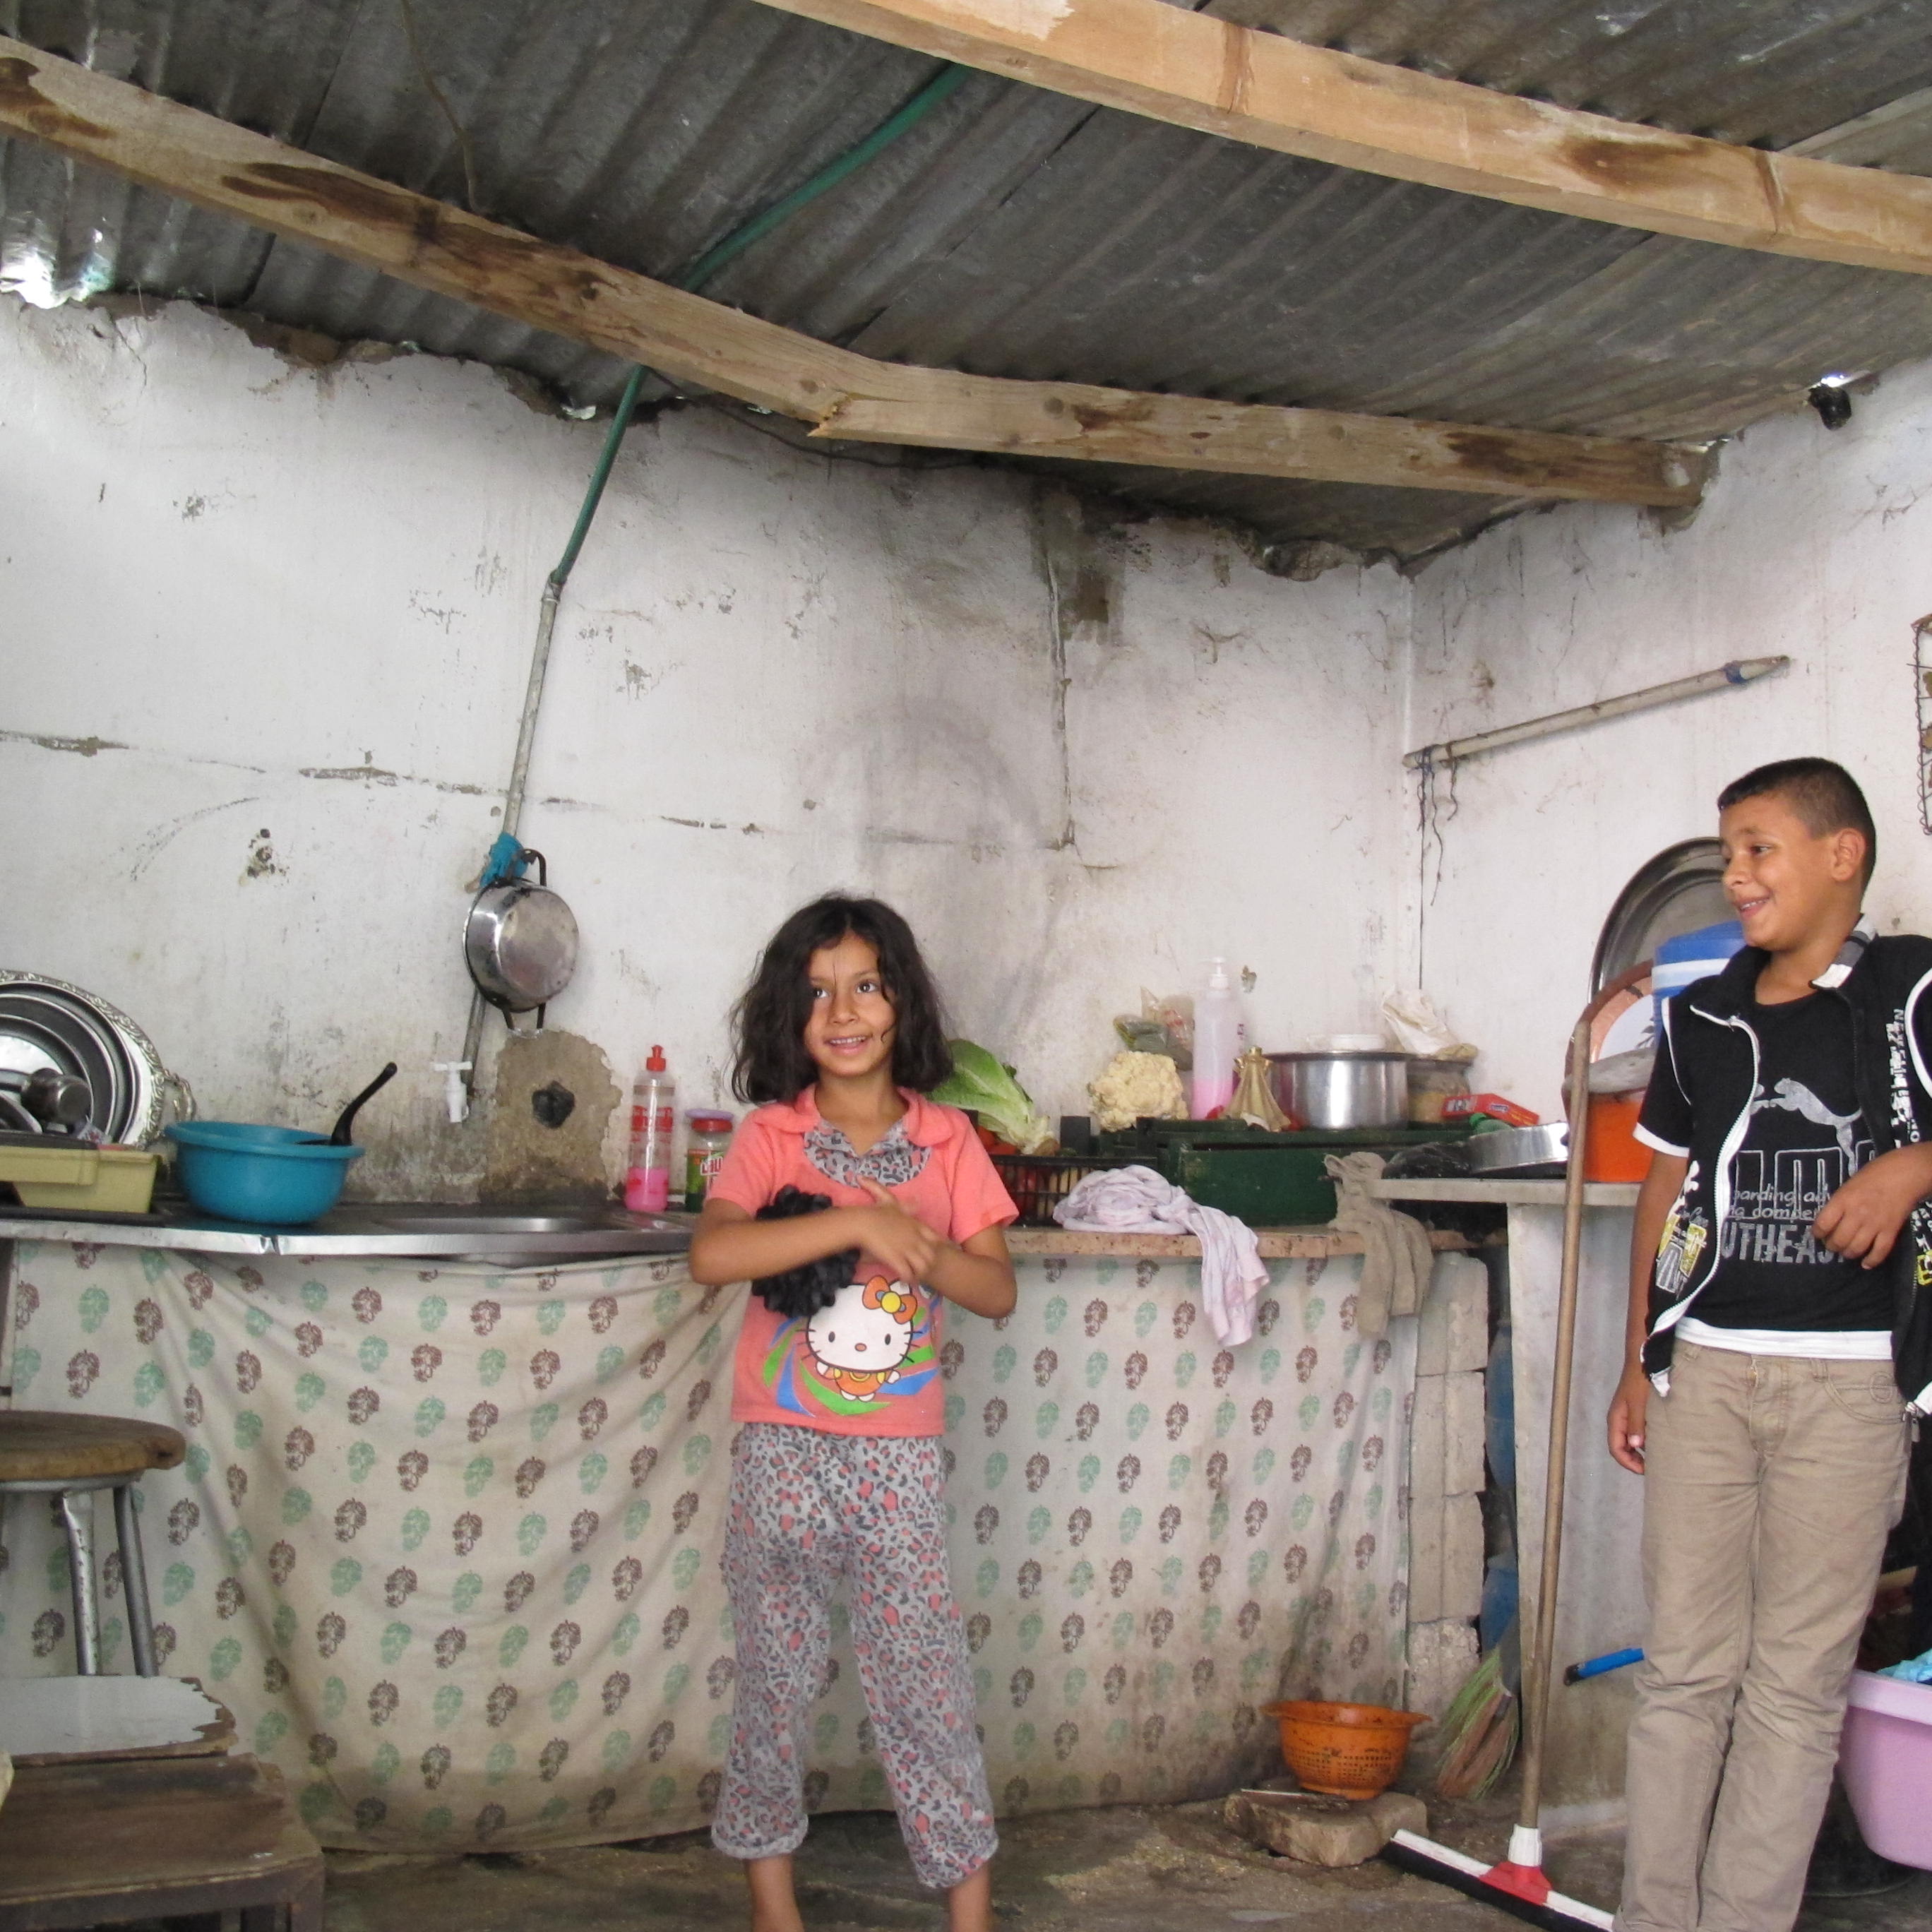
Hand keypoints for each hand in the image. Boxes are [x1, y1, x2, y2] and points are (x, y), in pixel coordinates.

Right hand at [850, 1178, 942, 1282]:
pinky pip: (908, 1274)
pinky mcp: (896, 1260)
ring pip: (922, 1267)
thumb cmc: (876, 1213)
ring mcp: (906, 1250)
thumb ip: (909, 1206)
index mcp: (915, 1226)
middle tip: (920, 1269)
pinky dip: (907, 1279)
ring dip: (918, 1274)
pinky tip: (903, 1279)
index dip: (935, 1247)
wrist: (863, 1223)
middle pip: (931, 1256)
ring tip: (913, 1277)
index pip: (935, 1238)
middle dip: (928, 1264)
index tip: (930, 1252)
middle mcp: (915, 1239)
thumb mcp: (896, 1205)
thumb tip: (918, 1203)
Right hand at [1608, 1364, 1649, 1474]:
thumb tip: (1635, 1446)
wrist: (1643, 1359)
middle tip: (1653, 1469)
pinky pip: (1637, 1431)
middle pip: (1622, 1447)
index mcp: (1616, 1419)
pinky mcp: (1637, 1411)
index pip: (1616, 1449)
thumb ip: (1636, 1425)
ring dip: (1641, 1451)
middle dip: (1635, 1460)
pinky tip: (1659, 1441)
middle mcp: (1619, 1419)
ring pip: (1630, 1440)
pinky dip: (1646, 1440)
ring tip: (1658, 1457)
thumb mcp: (1639, 1404)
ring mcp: (1628, 1415)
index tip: (1645, 1471)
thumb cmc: (1640, 1380)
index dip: (1628, 1463)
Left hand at [1813, 1144, 1931, 1268]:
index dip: (1817, 1233)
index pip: (1823, 1223)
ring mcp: (1875, 1224)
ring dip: (1848, 1254)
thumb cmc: (1872, 1176)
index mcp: (1843, 1200)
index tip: (1817, 1234)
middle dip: (1832, 1246)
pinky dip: (1871, 1261)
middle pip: (1839, 1239)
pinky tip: (1865, 1264)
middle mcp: (1857, 1214)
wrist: (1903, 1174)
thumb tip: (1830, 1221)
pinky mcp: (1891, 1230)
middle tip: (1832, 1245)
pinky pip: (1880, 1251)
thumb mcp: (1847, 1186)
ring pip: (1856, 1248)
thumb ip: (1839, 1203)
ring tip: (1846, 1252)